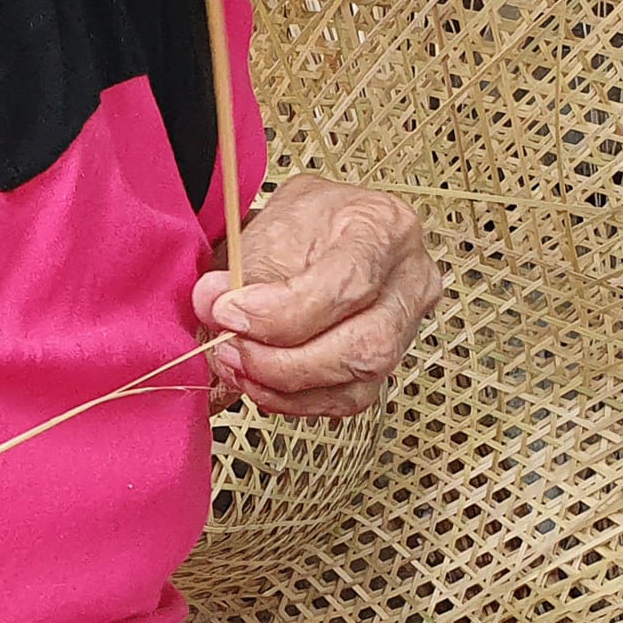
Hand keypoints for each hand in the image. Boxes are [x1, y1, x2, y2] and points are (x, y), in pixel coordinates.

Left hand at [191, 175, 441, 420]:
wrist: (317, 233)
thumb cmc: (303, 222)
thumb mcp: (271, 224)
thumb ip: (242, 270)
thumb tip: (212, 304)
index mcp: (385, 227)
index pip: (348, 284)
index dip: (282, 311)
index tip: (229, 312)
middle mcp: (410, 280)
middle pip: (365, 344)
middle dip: (285, 362)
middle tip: (230, 348)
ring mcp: (406, 326)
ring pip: (358, 381)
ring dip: (285, 386)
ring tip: (237, 365)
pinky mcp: (385, 363)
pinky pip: (346, 400)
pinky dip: (295, 401)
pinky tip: (260, 384)